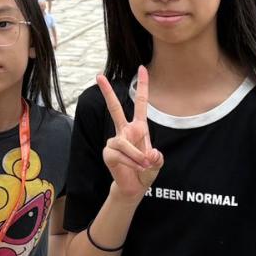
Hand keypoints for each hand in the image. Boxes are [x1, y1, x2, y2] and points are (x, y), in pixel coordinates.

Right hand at [97, 67, 163, 203]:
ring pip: (124, 143)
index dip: (143, 86)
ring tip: (144, 165)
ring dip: (137, 156)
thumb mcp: (157, 164)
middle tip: (98, 75)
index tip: (143, 68)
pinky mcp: (108, 153)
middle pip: (114, 108)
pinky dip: (130, 162)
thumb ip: (157, 158)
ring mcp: (115, 141)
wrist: (134, 188)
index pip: (140, 103)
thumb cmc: (145, 172)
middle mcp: (125, 131)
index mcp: (139, 128)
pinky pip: (120, 154)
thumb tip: (150, 154)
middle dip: (107, 92)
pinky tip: (135, 168)